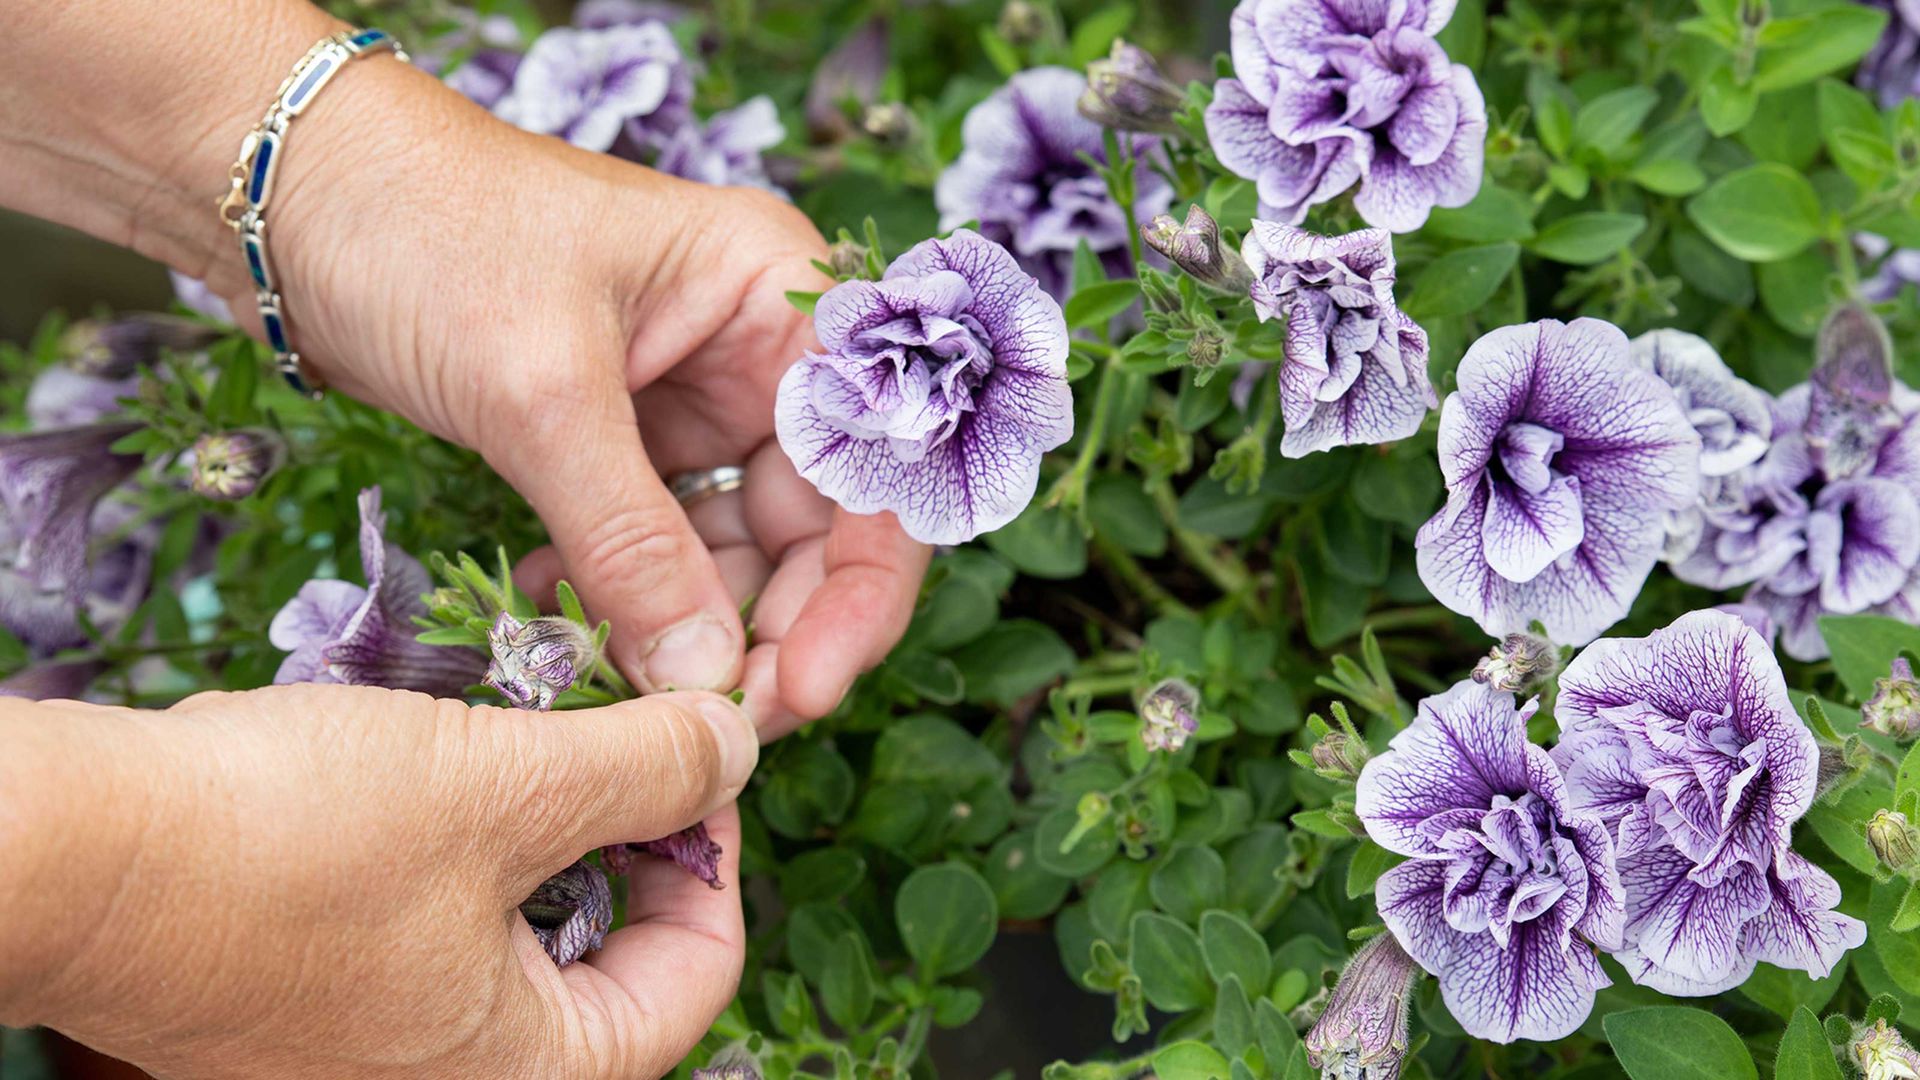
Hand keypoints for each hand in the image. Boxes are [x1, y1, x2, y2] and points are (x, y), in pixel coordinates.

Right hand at [0, 683, 757, 1079]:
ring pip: (515, 927)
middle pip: (607, 959)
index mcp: (524, 1075)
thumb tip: (739, 743)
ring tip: (533, 724)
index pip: (693, 982)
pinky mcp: (308, 999)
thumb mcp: (506, 785)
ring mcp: (371, 1047)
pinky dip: (462, 838)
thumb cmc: (292, 837)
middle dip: (625, 833)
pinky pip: (431, 919)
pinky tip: (444, 756)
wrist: (69, 853)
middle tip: (620, 728)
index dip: (714, 857)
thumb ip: (646, 771)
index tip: (695, 758)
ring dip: (541, 823)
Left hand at [208, 60, 928, 736]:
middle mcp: (755, 352)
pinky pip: (653, 547)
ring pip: (732, 550)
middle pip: (813, 524)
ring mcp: (690, 400)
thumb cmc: (424, 228)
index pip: (871, 466)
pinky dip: (619, 598)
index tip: (799, 689)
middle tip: (711, 723)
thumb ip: (630, 542)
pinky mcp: (621, 441)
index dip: (858, 588)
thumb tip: (703, 680)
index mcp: (779, 297)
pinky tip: (557, 624)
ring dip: (684, 627)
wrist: (290, 193)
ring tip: (617, 683)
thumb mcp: (540, 392)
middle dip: (767, 627)